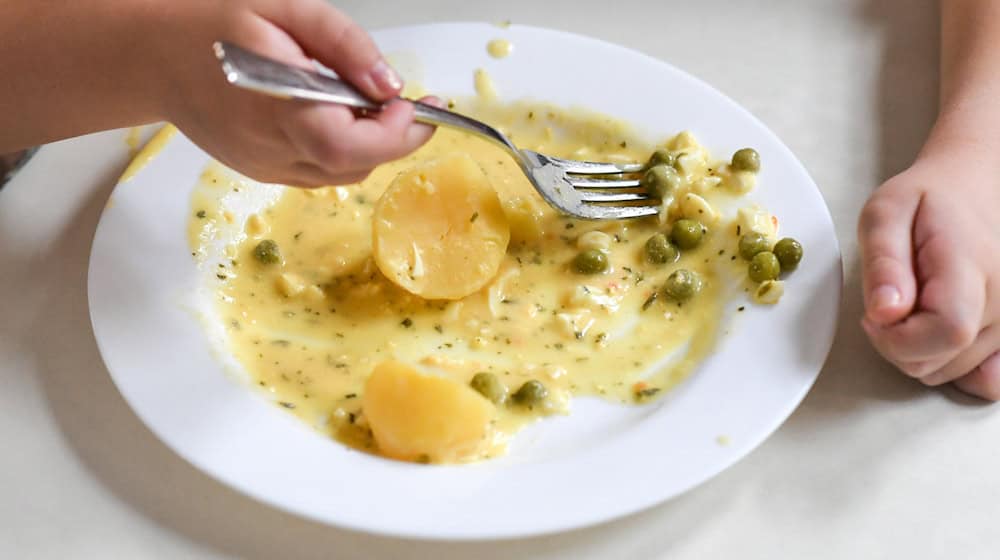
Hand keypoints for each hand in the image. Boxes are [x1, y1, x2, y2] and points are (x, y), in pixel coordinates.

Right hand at [151, 0, 434, 185]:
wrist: (155, 55)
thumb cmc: (218, 24)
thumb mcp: (288, 10)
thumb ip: (344, 45)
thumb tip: (390, 85)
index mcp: (276, 103)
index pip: (347, 145)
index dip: (394, 135)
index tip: (415, 105)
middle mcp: (270, 146)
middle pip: (353, 167)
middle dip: (394, 140)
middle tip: (407, 105)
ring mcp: (265, 166)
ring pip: (342, 175)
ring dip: (370, 147)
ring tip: (364, 104)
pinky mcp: (263, 173)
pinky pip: (320, 174)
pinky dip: (342, 152)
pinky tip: (333, 117)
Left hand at [858, 140, 999, 399]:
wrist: (975, 187)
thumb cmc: (927, 200)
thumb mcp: (886, 214)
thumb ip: (883, 264)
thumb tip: (884, 313)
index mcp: (972, 266)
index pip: (945, 333)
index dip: (896, 338)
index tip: (874, 314)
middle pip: (942, 362)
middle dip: (898, 344)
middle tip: (890, 303)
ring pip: (953, 373)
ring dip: (921, 351)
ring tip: (916, 307)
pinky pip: (989, 381)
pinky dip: (955, 366)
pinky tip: (940, 335)